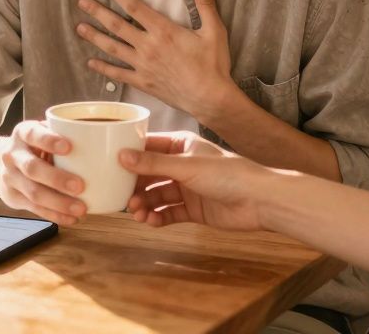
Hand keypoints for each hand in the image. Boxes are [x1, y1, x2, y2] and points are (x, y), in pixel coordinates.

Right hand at [0, 120, 87, 225]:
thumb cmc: (32, 146)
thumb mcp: (41, 132)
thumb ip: (63, 134)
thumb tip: (102, 143)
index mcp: (23, 133)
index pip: (33, 134)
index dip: (49, 141)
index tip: (69, 147)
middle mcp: (12, 155)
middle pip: (32, 168)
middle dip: (56, 179)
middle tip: (80, 186)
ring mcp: (10, 178)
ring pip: (33, 192)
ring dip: (58, 203)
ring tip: (81, 208)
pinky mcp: (13, 198)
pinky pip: (34, 209)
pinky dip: (55, 215)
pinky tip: (71, 218)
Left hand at [76, 0, 236, 118]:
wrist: (210, 98)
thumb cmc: (213, 65)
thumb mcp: (214, 31)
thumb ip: (205, 5)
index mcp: (164, 31)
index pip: (135, 8)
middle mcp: (148, 46)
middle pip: (117, 25)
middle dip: (98, 12)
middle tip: (82, 2)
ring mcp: (143, 66)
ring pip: (113, 48)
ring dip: (95, 37)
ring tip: (79, 27)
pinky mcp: (143, 82)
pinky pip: (118, 74)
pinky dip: (103, 68)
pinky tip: (91, 62)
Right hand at [120, 132, 269, 230]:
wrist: (260, 201)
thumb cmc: (228, 174)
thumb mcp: (187, 166)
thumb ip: (154, 164)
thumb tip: (121, 156)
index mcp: (181, 146)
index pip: (148, 147)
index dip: (129, 156)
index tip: (109, 164)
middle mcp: (182, 165)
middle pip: (149, 175)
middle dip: (135, 186)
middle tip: (123, 197)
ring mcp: (188, 188)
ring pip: (157, 195)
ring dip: (145, 204)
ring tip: (137, 213)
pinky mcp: (193, 209)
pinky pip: (169, 213)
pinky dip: (158, 217)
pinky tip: (150, 222)